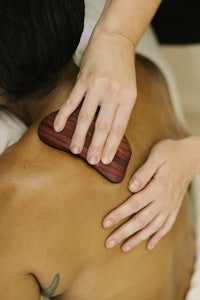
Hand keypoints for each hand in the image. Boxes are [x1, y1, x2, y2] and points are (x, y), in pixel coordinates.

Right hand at [53, 32, 135, 164]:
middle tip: (92, 162)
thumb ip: (121, 110)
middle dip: (97, 146)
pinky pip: (72, 101)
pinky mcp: (83, 80)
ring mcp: (97, 86)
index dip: (112, 146)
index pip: (119, 128)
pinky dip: (64, 115)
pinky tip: (58, 127)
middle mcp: (113, 94)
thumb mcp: (129, 90)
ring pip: (86, 116)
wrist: (115, 41)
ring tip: (75, 151)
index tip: (106, 161)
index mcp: (128, 99)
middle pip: (103, 125)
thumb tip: (111, 134)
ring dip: (79, 135)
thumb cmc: (123, 70)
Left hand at [103, 138, 195, 250]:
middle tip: (108, 243)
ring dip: (138, 239)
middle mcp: (164, 201)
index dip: (119, 215)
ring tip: (124, 248)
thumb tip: (131, 187)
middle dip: (124, 233)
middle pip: (141, 221)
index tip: (105, 224)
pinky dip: (157, 237)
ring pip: (153, 227)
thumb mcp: (157, 155)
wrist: (191, 157)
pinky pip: (166, 226)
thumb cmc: (171, 153)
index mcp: (158, 187)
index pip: (134, 204)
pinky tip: (149, 245)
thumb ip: (144, 172)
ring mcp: (170, 206)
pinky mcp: (174, 208)